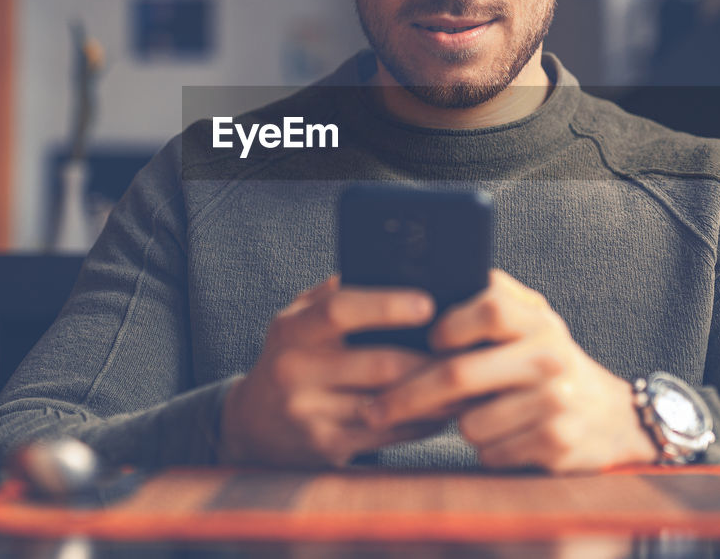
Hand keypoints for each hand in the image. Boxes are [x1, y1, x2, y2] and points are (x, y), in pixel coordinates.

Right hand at [219, 276, 447, 466]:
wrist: (253, 422)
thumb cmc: (293, 356)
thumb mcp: (300, 319)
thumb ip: (336, 294)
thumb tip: (397, 271)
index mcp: (291, 329)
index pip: (339, 310)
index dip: (386, 306)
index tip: (428, 303)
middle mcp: (295, 371)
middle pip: (378, 364)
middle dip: (430, 358)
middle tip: (466, 349)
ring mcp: (309, 413)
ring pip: (389, 403)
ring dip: (433, 394)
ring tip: (464, 379)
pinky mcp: (325, 447)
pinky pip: (387, 434)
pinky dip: (421, 423)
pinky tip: (442, 411)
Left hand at [362, 269, 658, 472]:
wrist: (610, 416)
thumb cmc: (546, 362)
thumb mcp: (530, 321)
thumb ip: (489, 300)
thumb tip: (420, 289)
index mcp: (537, 319)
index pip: (487, 308)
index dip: (447, 325)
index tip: (427, 341)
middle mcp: (550, 356)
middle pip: (459, 373)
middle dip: (407, 395)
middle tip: (374, 409)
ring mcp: (556, 401)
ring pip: (469, 422)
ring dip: (459, 425)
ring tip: (480, 414)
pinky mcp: (557, 443)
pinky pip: (491, 453)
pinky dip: (487, 450)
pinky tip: (505, 437)